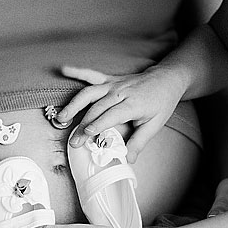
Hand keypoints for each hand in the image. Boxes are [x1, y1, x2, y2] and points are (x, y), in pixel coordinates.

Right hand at [56, 66, 184, 162]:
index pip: (112, 115)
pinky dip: (77, 71)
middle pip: (97, 108)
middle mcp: (121, 92)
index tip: (86, 134)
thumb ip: (140, 141)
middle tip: (73, 141)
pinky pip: (92, 75)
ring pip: (90, 93)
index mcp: (133, 104)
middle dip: (83, 125)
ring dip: (74, 105)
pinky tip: (63, 69)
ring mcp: (114, 84)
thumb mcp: (155, 124)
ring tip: (61, 118)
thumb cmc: (161, 102)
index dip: (99, 124)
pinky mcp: (110, 80)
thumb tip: (128, 158)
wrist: (166, 80)